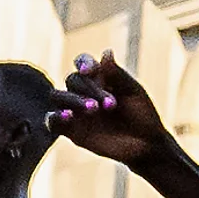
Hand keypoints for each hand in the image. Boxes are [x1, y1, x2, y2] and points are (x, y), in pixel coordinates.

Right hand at [48, 52, 168, 168]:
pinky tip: (68, 116)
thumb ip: (117, 75)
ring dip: (72, 99)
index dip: (84, 63)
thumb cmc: (142, 115)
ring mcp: (75, 110)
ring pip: (58, 96)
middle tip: (111, 103)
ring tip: (92, 108)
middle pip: (72, 79)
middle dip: (89, 88)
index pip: (82, 62)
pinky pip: (52, 121)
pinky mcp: (70, 130)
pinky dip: (55, 117)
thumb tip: (106, 53)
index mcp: (98, 77)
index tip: (92, 71)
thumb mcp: (133, 93)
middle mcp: (83, 91)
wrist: (146, 144)